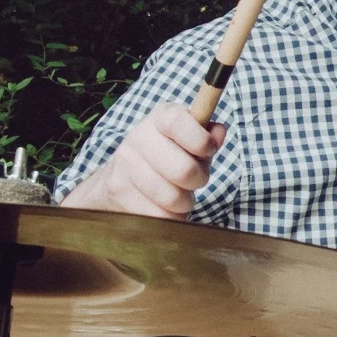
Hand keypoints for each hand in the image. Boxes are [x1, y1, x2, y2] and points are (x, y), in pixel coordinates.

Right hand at [62, 103, 224, 219]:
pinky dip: (170, 217)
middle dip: (199, 181)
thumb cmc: (168, 155)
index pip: (177, 122)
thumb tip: (218, 133)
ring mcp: (125, 165)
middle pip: (184, 170)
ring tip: (180, 195)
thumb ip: (208, 136)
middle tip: (194, 180)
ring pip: (173, 198)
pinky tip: (165, 207)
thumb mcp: (189, 140)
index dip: (200, 140)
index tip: (209, 150)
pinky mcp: (118, 191)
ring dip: (185, 203)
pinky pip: (159, 216)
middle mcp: (138, 138)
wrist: (122, 173)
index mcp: (160, 118)